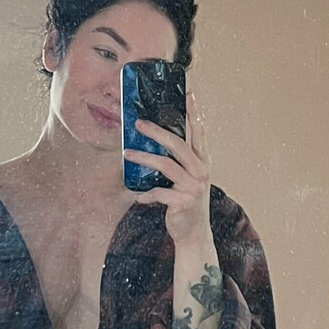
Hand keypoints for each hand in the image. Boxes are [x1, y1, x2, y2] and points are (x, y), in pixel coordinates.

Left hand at [129, 86, 211, 243]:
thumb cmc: (186, 202)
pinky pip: (159, 192)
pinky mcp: (183, 202)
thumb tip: (154, 139)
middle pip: (178, 143)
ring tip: (126, 154)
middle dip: (157, 131)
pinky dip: (146, 194)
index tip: (189, 93)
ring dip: (143, 158)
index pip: (198, 131)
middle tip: (138, 123)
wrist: (193, 234)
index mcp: (202, 161)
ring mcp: (193, 186)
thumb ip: (178, 160)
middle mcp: (200, 171)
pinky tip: (138, 197)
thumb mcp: (187, 178)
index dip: (194, 112)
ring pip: (165, 165)